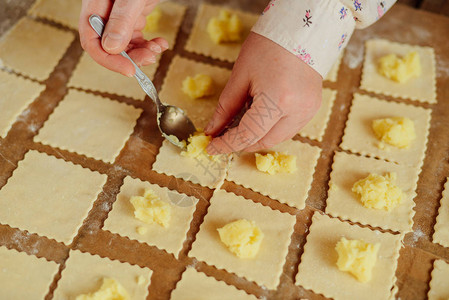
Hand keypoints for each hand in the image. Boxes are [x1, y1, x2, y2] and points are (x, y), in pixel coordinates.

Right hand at [79, 0, 168, 76]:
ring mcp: (118, 16)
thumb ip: (122, 21)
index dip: (108, 59)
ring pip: (123, 45)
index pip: (91, 41)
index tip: (128, 70)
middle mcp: (104, 13)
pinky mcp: (132, 17)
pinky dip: (148, 45)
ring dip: (141, 53)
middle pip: (108, 46)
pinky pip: (136, 38)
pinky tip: (160, 43)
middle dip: (129, 57)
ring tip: (157, 49)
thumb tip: (110, 48)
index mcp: (95, 6)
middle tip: (149, 59)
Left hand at [205, 32, 321, 153]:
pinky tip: (261, 117)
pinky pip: (288, 129)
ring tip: (242, 123)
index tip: (212, 147)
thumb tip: (213, 129)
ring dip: (257, 137)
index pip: (248, 134)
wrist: (301, 32)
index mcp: (277, 100)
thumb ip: (226, 107)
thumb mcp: (240, 76)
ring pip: (277, 139)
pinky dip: (271, 129)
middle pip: (263, 141)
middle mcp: (296, 111)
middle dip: (241, 142)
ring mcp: (308, 112)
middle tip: (224, 136)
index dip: (227, 144)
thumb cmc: (267, 47)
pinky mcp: (313, 109)